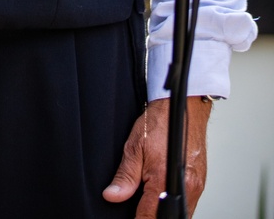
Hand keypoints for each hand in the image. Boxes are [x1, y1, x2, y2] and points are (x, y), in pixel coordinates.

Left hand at [104, 96, 210, 215]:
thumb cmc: (160, 122)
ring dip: (164, 212)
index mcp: (165, 181)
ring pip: (180, 214)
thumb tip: (112, 195)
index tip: (130, 218)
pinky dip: (174, 204)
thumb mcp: (134, 146)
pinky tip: (163, 194)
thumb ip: (125, 176)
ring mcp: (196, 187)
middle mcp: (185, 188)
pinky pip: (188, 205)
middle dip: (151, 217)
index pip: (148, 217)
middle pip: (167, 218)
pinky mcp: (201, 183)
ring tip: (149, 200)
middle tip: (138, 207)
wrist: (183, 106)